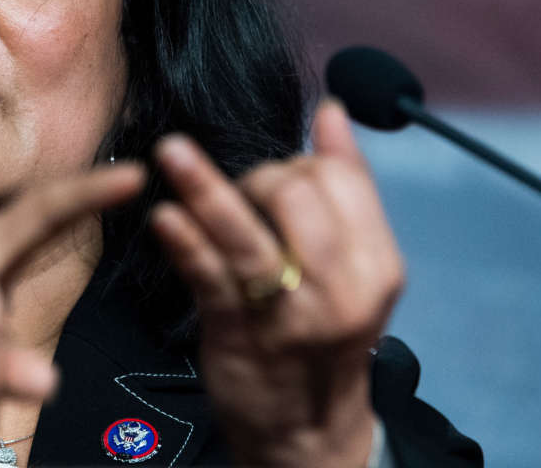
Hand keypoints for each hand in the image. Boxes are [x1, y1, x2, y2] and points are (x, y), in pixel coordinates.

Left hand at [151, 99, 403, 466]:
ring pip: (245, 232)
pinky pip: (207, 274)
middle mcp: (339, 289)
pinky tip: (163, 216)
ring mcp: (285, 311)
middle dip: (259, 179)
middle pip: (294, 194)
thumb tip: (332, 111)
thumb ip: (347, 185)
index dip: (300, 163)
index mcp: (377, 265)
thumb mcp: (355, 267)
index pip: (338, 179)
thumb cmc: (323, 331)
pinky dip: (184, 240)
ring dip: (204, 185)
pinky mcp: (235, 330)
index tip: (278, 181)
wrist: (305, 429)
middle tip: (241, 198)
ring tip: (171, 152)